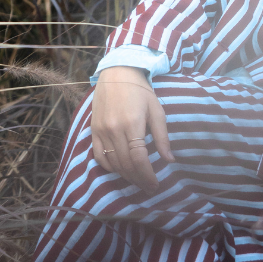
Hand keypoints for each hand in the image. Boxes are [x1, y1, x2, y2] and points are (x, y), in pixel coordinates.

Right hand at [91, 66, 173, 191]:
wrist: (116, 73)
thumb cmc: (140, 91)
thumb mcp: (157, 111)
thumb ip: (162, 137)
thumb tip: (170, 160)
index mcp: (132, 124)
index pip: (139, 159)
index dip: (147, 176)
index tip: (155, 185)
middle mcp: (114, 130)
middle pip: (126, 164)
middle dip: (139, 180)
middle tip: (149, 188)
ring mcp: (101, 131)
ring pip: (112, 163)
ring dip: (125, 176)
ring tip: (138, 181)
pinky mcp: (93, 130)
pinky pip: (98, 156)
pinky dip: (109, 167)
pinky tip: (120, 170)